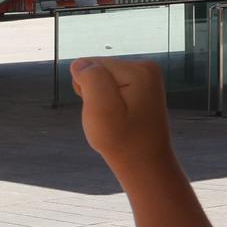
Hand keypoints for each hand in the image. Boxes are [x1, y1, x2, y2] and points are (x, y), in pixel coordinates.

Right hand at [72, 58, 174, 177]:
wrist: (143, 162)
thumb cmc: (121, 140)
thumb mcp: (100, 109)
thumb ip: (91, 79)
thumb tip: (81, 63)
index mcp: (139, 69)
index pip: (91, 65)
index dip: (86, 89)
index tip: (101, 110)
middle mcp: (146, 67)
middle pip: (98, 68)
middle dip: (93, 92)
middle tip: (106, 117)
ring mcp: (145, 76)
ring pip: (102, 78)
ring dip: (99, 98)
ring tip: (113, 118)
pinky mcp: (142, 86)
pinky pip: (111, 86)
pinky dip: (107, 101)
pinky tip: (118, 116)